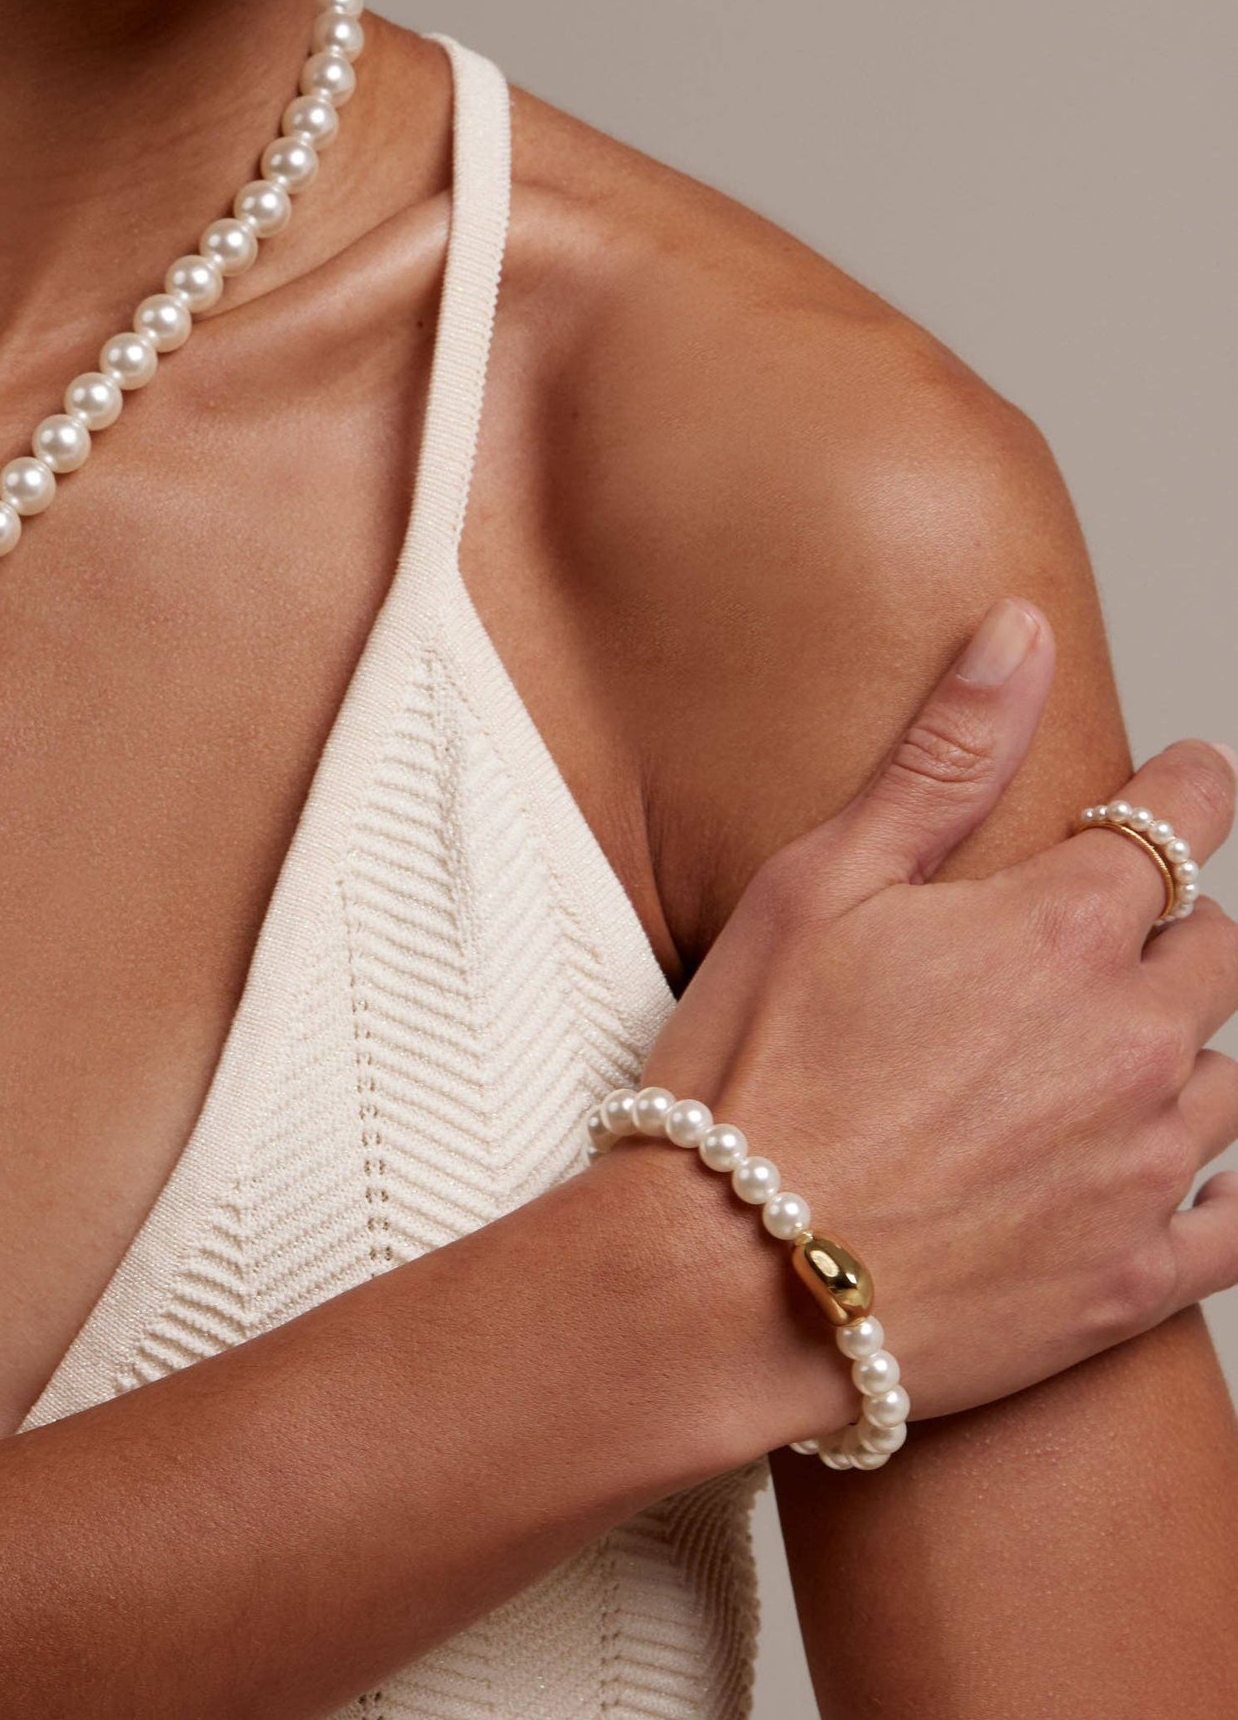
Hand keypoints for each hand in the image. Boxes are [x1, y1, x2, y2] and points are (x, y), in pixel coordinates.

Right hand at [632, 599, 1237, 1423]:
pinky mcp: (1137, 1280)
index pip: (1179, 823)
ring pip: (1233, 1080)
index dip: (1187, 789)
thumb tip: (1023, 631)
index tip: (1186, 779)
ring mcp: (1146, 1166)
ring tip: (1105, 1058)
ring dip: (1182, 1054)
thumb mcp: (822, 882)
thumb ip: (942, 757)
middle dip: (1169, 930)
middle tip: (1099, 939)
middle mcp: (1134, 1038)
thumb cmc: (753, 1071)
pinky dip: (1221, 1188)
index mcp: (1061, 928)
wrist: (729, 1285)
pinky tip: (1175, 1175)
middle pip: (1219, 950)